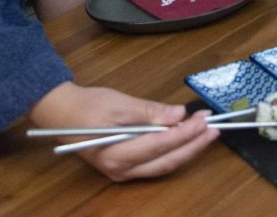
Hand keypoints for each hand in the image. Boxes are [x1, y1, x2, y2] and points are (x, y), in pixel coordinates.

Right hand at [29, 82, 217, 181]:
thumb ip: (150, 112)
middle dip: (193, 145)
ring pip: (163, 165)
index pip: (161, 145)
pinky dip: (173, 151)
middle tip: (214, 129)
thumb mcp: (120, 104)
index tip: (204, 118)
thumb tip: (179, 115)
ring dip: (187, 149)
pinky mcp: (125, 167)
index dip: (186, 133)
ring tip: (206, 134)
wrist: (61, 113)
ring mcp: (123, 172)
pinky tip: (185, 138)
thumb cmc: (87, 106)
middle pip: (166, 161)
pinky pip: (155, 163)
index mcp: (117, 155)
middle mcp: (121, 170)